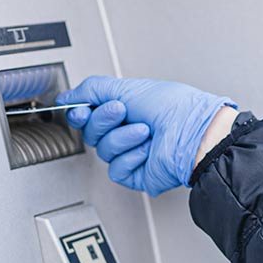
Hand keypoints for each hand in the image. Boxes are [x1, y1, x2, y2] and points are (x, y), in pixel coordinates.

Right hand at [58, 76, 235, 195]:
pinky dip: (131, 157)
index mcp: (126, 110)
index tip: (80, 109)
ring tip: (145, 131)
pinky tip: (147, 150)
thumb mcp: (128, 87)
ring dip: (123, 138)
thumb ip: (92, 89)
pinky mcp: (136, 175)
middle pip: (92, 132)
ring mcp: (132, 154)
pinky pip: (116, 169)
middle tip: (122, 111)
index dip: (81, 113)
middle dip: (104, 120)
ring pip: (103, 151)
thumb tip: (68, 96)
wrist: (194, 132)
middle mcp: (128, 131)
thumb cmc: (175, 108)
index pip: (89, 115)